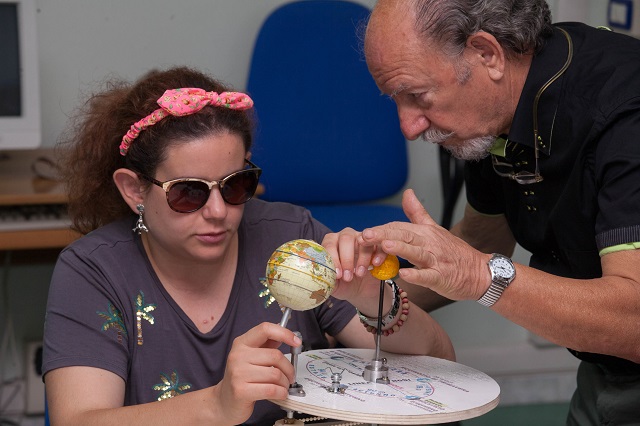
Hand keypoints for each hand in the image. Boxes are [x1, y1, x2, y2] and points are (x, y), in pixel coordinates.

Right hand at [212, 323, 300, 424]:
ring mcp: (238, 373)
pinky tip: (280, 394)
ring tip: (283, 386)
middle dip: (289, 368)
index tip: (296, 342)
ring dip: (285, 383)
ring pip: (275, 374)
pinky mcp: (241, 391)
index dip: (284, 333)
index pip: (265, 329)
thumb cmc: (242, 378)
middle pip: (275, 355)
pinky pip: (271, 389)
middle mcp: (237, 355)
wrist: (224, 402)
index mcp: (241, 343)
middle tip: (290, 376)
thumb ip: (266, 345)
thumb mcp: (251, 357)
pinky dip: (281, 393)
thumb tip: (286, 336)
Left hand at [322, 227, 388, 303]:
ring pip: (362, 240)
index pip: (329, 244)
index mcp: (330, 243)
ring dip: (362, 258)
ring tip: (360, 274)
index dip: (333, 259)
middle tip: (348, 277)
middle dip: (347, 258)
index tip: (338, 275)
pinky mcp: (376, 244)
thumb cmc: (343, 283)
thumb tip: (321, 277)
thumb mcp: (334, 284)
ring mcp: (361, 238)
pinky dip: (378, 254)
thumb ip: (327, 278)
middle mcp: (345, 237)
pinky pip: (378, 244)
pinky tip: (374, 265)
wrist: (361, 289)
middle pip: (345, 238)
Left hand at [357, 189, 487, 300]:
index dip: (380, 231)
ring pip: (416, 252)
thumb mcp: (435, 229)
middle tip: (365, 236)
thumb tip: (407, 193)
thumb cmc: (454, 253)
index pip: (399, 227)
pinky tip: (404, 274)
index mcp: (425, 232)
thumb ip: (417, 213)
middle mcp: (430, 243)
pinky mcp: (442, 277)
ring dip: (401, 249)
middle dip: (384, 235)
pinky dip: (417, 275)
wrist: (480, 272)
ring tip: (385, 245)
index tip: (363, 234)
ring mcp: (436, 260)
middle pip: (405, 235)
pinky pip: (428, 275)